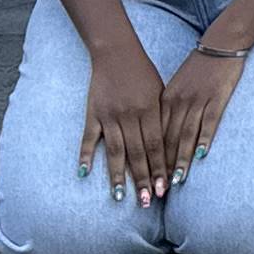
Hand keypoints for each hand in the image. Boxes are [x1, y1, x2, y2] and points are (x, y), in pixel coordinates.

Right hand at [78, 38, 173, 201]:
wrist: (117, 52)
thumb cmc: (143, 74)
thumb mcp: (161, 92)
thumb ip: (162, 119)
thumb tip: (169, 148)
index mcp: (151, 110)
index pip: (157, 146)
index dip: (160, 169)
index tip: (165, 189)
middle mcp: (131, 115)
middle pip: (138, 153)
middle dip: (143, 179)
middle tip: (148, 201)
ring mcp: (110, 115)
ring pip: (115, 151)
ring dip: (118, 176)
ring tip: (121, 197)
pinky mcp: (93, 113)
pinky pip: (88, 138)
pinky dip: (86, 155)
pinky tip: (85, 173)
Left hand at [156, 42, 246, 191]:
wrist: (219, 44)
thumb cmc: (197, 67)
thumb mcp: (176, 86)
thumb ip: (167, 108)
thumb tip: (158, 134)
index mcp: (164, 100)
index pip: (153, 135)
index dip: (148, 160)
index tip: (144, 180)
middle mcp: (177, 102)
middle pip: (167, 140)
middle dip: (160, 167)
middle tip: (155, 190)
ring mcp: (197, 100)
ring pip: (185, 135)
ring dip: (179, 160)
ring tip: (175, 181)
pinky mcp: (216, 98)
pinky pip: (209, 122)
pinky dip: (204, 139)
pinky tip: (201, 155)